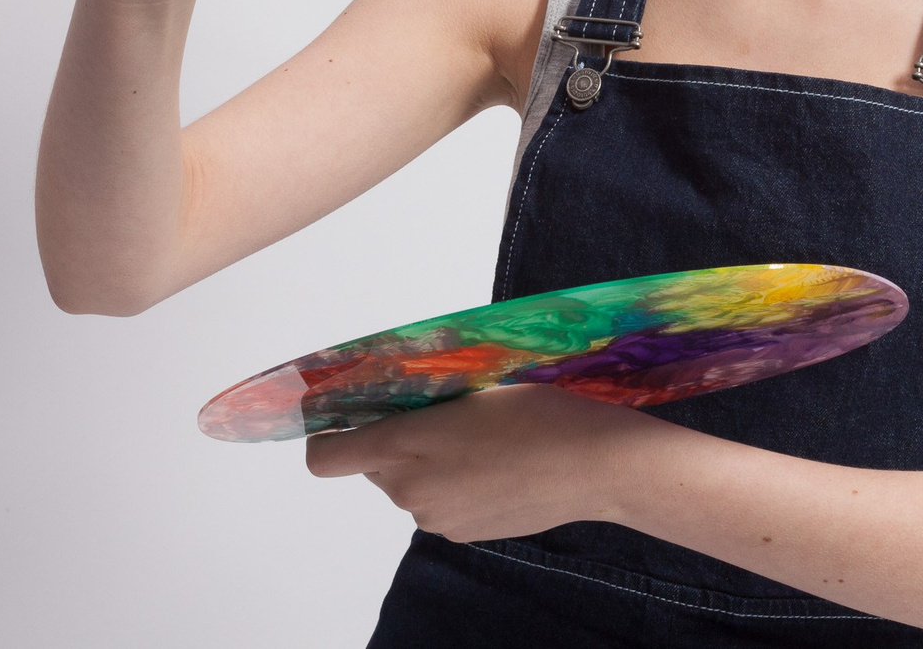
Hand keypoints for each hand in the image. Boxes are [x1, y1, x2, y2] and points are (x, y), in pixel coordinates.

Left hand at [306, 387, 654, 541]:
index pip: (327, 457)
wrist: (595, 465)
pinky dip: (454, 483)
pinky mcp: (464, 534)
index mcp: (404, 449)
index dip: (329, 434)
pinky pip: (440, 502)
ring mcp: (437, 519)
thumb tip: (389, 405)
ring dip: (427, 462)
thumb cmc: (537, 412)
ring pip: (410, 483)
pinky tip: (496, 465)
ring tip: (479, 438)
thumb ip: (421, 402)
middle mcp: (409, 493)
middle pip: (375, 465)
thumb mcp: (473, 388)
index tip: (347, 414)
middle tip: (442, 411)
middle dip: (396, 439)